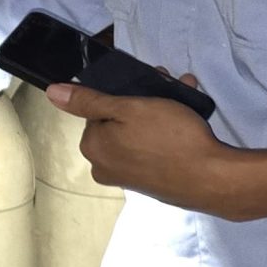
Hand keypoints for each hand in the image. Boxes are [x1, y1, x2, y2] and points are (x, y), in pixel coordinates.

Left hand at [45, 77, 235, 212]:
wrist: (213, 179)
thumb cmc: (171, 139)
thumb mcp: (128, 108)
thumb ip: (88, 101)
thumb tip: (52, 93)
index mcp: (93, 148)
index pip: (98, 110)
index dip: (123, 94)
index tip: (147, 85)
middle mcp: (106, 167)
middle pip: (121, 121)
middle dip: (146, 100)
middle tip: (169, 84)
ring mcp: (131, 177)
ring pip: (141, 132)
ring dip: (162, 109)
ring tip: (184, 92)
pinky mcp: (154, 183)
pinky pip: (156, 148)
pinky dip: (170, 130)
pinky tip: (191, 115)